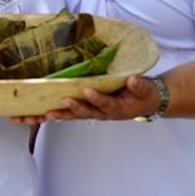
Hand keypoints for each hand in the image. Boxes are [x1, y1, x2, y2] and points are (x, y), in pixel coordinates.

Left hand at [41, 76, 161, 120]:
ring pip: (78, 115)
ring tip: (48, 113)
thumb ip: (139, 86)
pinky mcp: (92, 110)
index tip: (87, 90)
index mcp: (118, 108)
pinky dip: (63, 114)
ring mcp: (97, 112)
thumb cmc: (144, 95)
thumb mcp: (146, 89)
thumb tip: (132, 80)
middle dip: (75, 107)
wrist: (145, 103)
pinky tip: (49, 113)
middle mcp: (105, 113)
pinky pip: (75, 114)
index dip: (97, 98)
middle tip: (64, 100)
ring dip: (63, 114)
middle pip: (87, 112)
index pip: (106, 103)